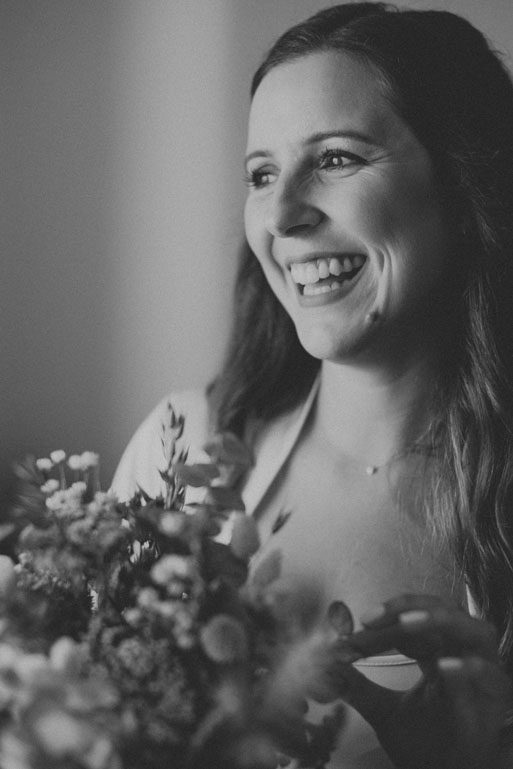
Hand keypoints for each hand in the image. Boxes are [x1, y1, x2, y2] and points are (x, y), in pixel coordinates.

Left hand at [324, 594, 511, 768]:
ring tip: (406, 623)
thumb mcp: (383, 712)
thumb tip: (326, 666)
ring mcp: (483, 673)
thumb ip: (357, 687)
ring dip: (440, 621)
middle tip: (373, 617)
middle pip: (443, 611)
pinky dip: (468, 667)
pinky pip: (489, 674)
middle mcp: (462, 654)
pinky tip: (444, 667)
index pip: (413, 620)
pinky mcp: (495, 700)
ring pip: (475, 629)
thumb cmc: (426, 745)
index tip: (357, 623)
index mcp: (438, 652)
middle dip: (408, 607)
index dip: (386, 615)